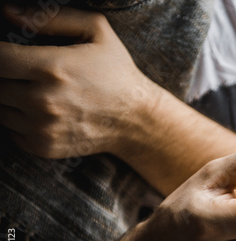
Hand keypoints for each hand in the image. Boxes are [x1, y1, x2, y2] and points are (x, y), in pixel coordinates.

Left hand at [0, 4, 160, 158]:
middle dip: (7, 76)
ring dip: (12, 99)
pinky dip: (21, 121)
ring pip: (1, 108)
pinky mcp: (43, 146)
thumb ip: (54, 18)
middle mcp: (43, 101)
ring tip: (38, 92)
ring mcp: (42, 127)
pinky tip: (44, 113)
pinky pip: (11, 130)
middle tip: (27, 73)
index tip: (9, 53)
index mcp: (52, 68)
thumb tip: (10, 13)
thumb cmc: (117, 73)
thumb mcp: (97, 31)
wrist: (136, 120)